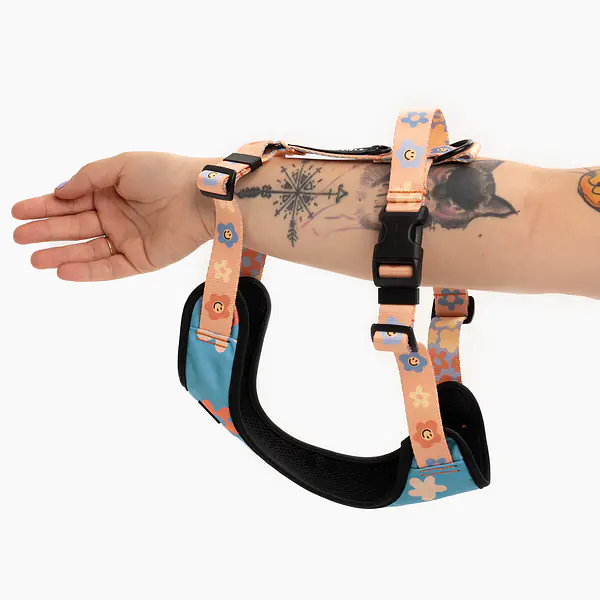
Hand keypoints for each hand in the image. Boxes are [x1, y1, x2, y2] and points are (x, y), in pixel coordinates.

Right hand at [12, 152, 214, 280]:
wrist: (200, 197)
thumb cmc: (165, 174)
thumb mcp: (121, 166)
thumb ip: (88, 178)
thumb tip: (59, 191)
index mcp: (111, 191)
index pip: (71, 201)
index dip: (44, 206)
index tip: (18, 211)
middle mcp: (117, 216)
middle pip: (75, 226)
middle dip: (46, 230)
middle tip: (19, 236)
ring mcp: (128, 239)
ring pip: (88, 249)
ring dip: (61, 253)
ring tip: (34, 258)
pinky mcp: (141, 259)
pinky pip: (109, 267)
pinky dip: (87, 270)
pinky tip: (63, 270)